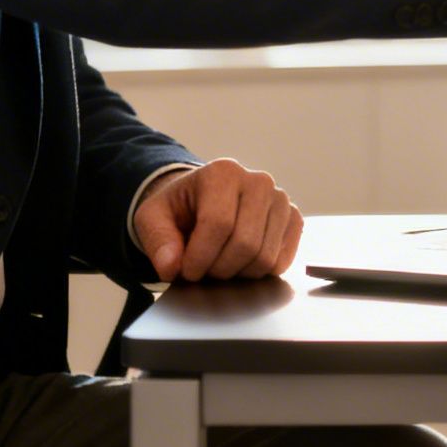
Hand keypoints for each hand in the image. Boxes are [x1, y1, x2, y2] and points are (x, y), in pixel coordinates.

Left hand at [132, 158, 304, 281]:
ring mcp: (281, 200)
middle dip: (218, 269)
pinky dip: (258, 272)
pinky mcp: (293, 219)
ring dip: (237, 273)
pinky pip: (281, 261)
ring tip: (220, 264)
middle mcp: (259, 181)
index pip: (218, 224)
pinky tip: (240, 262)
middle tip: (203, 270)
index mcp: (223, 173)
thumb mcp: (153, 218)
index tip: (185, 271)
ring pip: (265, 257)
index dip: (200, 257)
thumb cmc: (180, 208)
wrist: (203, 201)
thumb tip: (171, 266)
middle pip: (245, 243)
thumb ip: (158, 240)